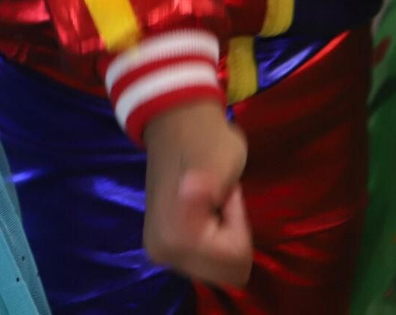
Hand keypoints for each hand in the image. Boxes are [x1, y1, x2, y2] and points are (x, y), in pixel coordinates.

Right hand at [143, 100, 253, 287]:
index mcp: (174, 237)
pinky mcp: (161, 247)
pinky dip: (212, 243)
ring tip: (210, 206)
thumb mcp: (224, 161)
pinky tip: (202, 216)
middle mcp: (161, 252)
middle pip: (224, 273)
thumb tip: (193, 189)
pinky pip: (204, 261)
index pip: (235, 259)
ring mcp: (159, 251)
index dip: (237, 223)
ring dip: (222, 240)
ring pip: (216, 270)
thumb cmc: (208, 143)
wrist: (175, 123)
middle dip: (230, 237)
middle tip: (217, 201)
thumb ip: (212, 185)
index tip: (222, 194)